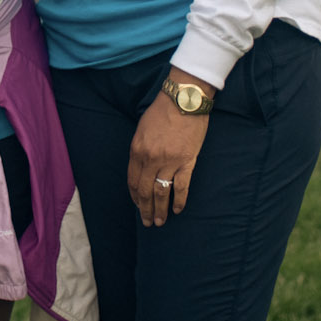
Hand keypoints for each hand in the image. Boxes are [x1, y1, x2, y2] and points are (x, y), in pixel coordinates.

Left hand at [128, 74, 211, 227]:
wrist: (184, 99)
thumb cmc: (162, 110)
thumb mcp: (142, 128)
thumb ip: (139, 149)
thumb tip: (140, 168)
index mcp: (137, 150)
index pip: (132, 180)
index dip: (134, 196)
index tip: (137, 205)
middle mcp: (151, 158)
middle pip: (145, 190)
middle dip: (145, 209)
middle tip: (147, 222)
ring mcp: (169, 161)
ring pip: (161, 192)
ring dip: (160, 209)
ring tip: (160, 222)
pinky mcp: (187, 161)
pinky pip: (181, 186)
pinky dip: (179, 200)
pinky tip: (177, 210)